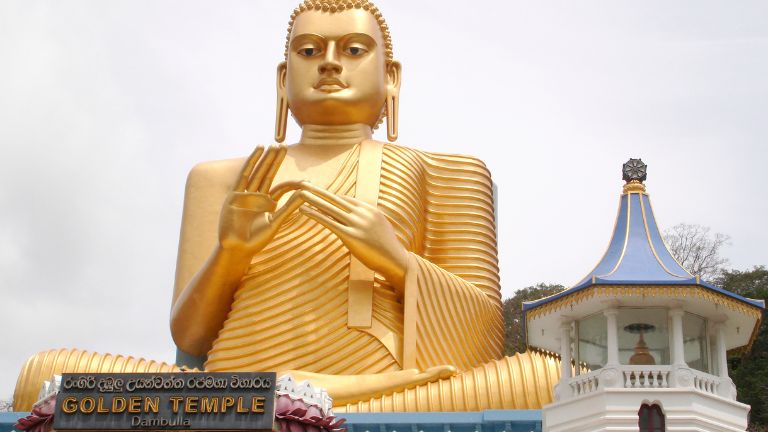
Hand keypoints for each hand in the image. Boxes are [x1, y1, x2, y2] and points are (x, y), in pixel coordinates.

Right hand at [218, 145, 305, 255]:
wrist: (237, 249)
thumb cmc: (256, 240)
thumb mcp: (276, 222)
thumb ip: (289, 208)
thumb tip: (306, 194)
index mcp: (268, 204)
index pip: (282, 188)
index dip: (293, 183)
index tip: (306, 181)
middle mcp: (257, 197)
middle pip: (268, 174)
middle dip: (275, 160)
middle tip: (283, 145)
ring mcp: (246, 195)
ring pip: (257, 172)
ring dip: (264, 158)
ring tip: (272, 145)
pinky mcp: (235, 195)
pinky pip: (244, 175)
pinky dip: (251, 162)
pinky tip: (258, 150)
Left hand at [272, 181, 408, 288]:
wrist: (396, 260)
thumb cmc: (387, 248)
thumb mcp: (379, 228)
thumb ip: (367, 220)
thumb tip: (357, 218)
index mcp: (369, 210)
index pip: (345, 200)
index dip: (329, 196)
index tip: (317, 191)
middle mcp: (362, 214)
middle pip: (336, 199)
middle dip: (319, 191)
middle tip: (304, 183)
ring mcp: (357, 224)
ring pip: (330, 208)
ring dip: (313, 199)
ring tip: (300, 193)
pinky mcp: (351, 236)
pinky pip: (329, 222)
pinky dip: (315, 214)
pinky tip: (304, 210)